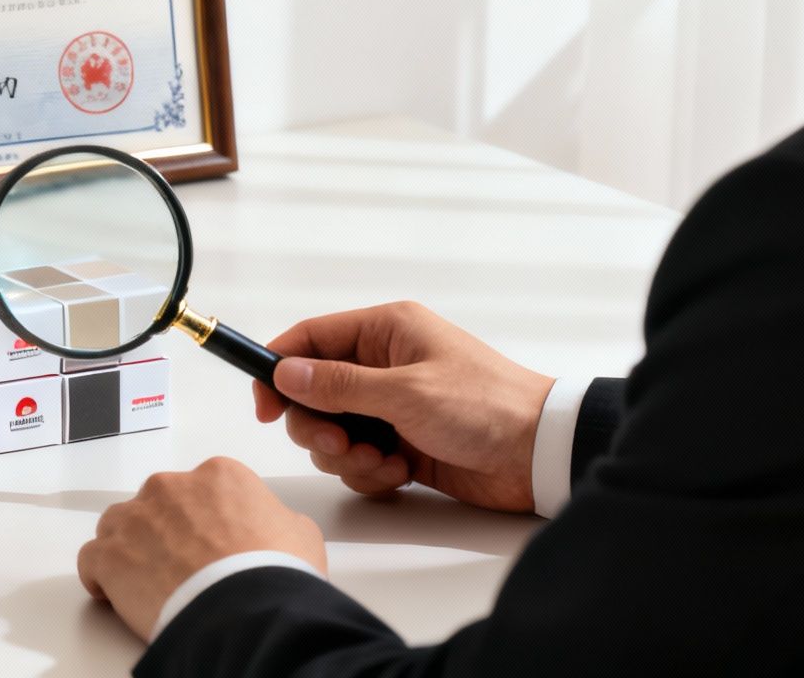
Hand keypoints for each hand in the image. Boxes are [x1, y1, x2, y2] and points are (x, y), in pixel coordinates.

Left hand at [77, 456, 325, 641]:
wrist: (245, 608)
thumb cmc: (273, 572)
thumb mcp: (300, 533)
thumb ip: (276, 519)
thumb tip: (273, 528)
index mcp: (218, 476)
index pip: (202, 490)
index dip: (204, 520)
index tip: (208, 543)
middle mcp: (170, 487)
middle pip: (157, 503)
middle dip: (164, 530)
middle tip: (182, 565)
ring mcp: (135, 519)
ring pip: (118, 524)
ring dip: (129, 547)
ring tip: (148, 580)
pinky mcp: (109, 556)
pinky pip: (92, 559)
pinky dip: (101, 575)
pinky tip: (115, 594)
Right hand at [253, 302, 555, 513]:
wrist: (540, 454)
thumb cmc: (484, 406)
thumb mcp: (405, 391)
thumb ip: (339, 384)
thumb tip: (285, 373)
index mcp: (386, 331)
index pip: (311, 339)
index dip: (279, 370)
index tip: (263, 407)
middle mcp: (384, 364)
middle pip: (314, 393)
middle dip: (318, 427)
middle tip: (340, 446)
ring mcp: (392, 406)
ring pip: (333, 431)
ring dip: (347, 455)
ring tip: (383, 462)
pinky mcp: (402, 444)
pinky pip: (359, 459)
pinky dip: (370, 471)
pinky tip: (401, 472)